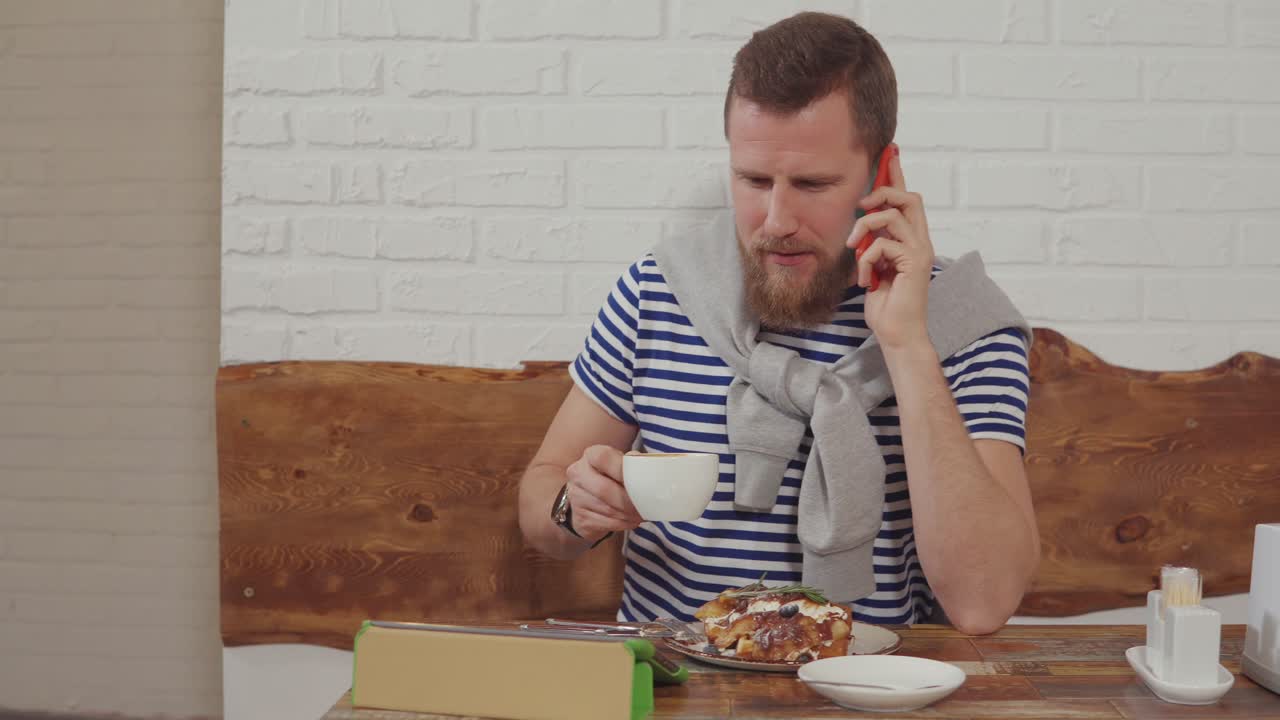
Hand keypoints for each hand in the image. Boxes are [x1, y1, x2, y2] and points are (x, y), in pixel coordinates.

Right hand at [565, 445, 643, 541]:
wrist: (587, 499)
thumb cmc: (610, 477)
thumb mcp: (620, 465)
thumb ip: (633, 464)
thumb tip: (650, 469)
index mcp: (591, 455)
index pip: (603, 458)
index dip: (622, 470)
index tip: (640, 481)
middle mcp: (578, 473)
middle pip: (604, 489)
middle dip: (629, 500)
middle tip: (646, 506)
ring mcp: (576, 497)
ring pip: (607, 509)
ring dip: (629, 514)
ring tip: (642, 514)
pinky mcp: (580, 518)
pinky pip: (606, 523)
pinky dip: (623, 523)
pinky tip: (632, 521)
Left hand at [845, 152, 935, 349]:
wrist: (896, 333)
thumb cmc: (885, 304)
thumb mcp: (872, 266)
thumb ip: (872, 244)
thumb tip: (860, 225)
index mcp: (911, 240)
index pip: (906, 200)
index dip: (897, 176)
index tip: (889, 153)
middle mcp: (920, 242)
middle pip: (909, 198)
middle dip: (883, 192)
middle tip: (861, 204)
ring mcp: (920, 252)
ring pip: (895, 215)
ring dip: (866, 227)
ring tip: (853, 246)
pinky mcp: (915, 263)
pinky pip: (884, 244)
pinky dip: (866, 259)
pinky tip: (866, 280)